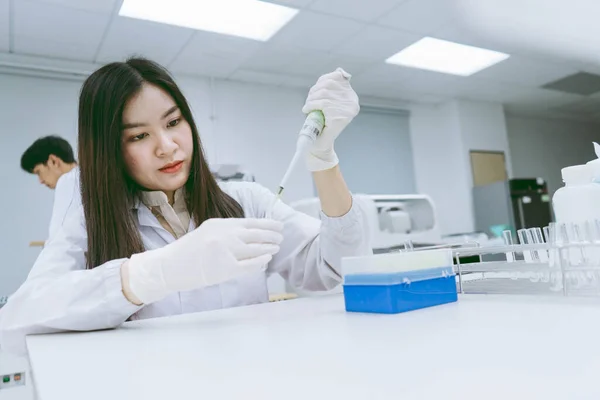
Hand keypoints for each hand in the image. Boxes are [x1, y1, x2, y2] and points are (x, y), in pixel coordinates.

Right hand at [126, 218, 282, 304]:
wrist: (169, 266)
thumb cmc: (187, 251)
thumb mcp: (207, 232)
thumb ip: (227, 231)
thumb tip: (249, 232)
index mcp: (220, 224)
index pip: (250, 222)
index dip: (267, 224)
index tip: (278, 225)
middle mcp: (224, 236)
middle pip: (256, 234)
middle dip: (272, 235)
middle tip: (281, 236)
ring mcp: (226, 252)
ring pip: (256, 249)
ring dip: (268, 248)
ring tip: (276, 248)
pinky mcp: (225, 269)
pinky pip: (249, 265)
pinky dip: (260, 262)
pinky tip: (266, 260)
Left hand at [302, 68, 359, 171]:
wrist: (321, 145)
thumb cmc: (323, 124)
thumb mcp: (330, 103)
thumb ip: (334, 88)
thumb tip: (339, 70)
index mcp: (351, 98)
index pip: (338, 78)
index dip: (323, 79)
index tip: (315, 87)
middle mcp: (352, 103)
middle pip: (329, 84)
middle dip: (315, 90)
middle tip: (309, 99)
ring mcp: (346, 110)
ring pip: (324, 93)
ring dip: (311, 98)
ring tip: (307, 105)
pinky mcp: (339, 117)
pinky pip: (322, 104)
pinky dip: (311, 105)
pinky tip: (307, 109)